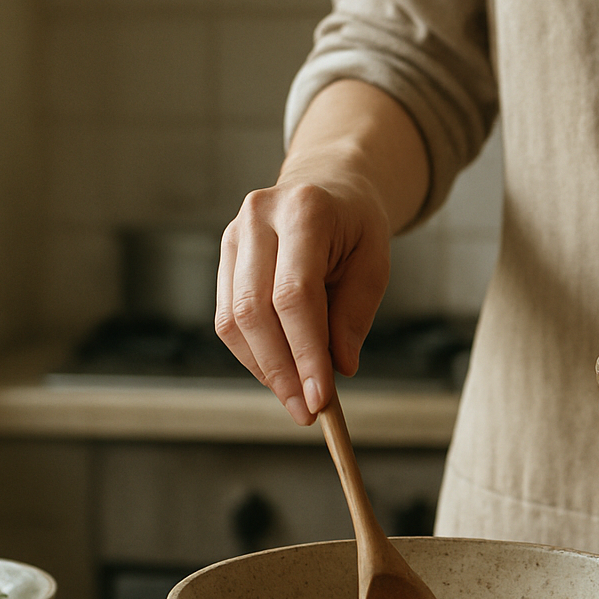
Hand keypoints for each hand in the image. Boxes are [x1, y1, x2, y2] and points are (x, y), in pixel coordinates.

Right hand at [216, 162, 391, 425]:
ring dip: (264, 369)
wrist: (329, 186)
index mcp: (304, 211)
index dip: (305, 352)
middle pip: (255, 310)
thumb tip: (339, 369)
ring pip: (233, 319)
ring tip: (296, 398)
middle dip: (281, 370)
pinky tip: (280, 374)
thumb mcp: (374, 263)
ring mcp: (233, 235)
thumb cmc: (356, 227)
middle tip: (307, 411)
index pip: (295, 295)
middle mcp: (258, 217)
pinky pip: (227, 318)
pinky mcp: (224, 256)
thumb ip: (355, 314)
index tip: (322, 398)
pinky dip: (253, 355)